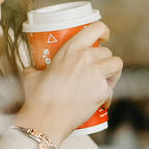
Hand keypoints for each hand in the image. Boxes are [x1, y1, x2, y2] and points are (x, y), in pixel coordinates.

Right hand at [16, 21, 123, 145]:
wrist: (45, 120)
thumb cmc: (36, 99)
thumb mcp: (31, 76)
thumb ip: (34, 69)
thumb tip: (32, 70)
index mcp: (71, 49)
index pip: (96, 28)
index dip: (103, 31)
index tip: (103, 38)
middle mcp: (86, 58)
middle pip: (107, 51)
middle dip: (104, 60)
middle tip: (97, 70)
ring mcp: (96, 74)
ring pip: (117, 65)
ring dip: (112, 73)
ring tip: (104, 82)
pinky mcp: (102, 91)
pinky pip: (111, 89)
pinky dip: (107, 96)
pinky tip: (99, 103)